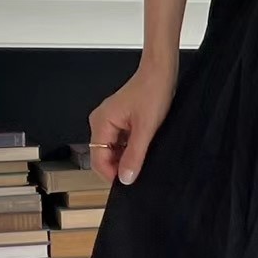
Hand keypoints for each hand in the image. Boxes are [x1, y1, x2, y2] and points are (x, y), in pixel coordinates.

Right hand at [88, 59, 177, 185]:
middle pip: (103, 156)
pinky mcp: (119, 121)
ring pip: (112, 151)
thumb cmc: (153, 92)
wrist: (160, 72)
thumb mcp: (146, 129)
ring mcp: (109, 122)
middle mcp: (100, 123)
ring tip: (143, 161)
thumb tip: (126, 179)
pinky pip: (119, 142)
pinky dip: (129, 150)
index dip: (111, 176)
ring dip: (125, 159)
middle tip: (139, 175)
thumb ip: (134, 155)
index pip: (97, 160)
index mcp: (100, 123)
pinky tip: (143, 151)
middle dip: (118, 168)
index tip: (128, 186)